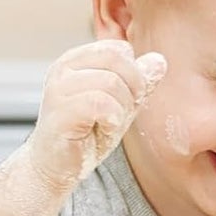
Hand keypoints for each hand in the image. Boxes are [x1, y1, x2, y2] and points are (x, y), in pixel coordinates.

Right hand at [24, 40, 166, 192]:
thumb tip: (159, 60)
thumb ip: (138, 82)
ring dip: (122, 109)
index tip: (127, 98)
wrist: (56, 166)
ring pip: (110, 82)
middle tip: (123, 112)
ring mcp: (57, 90)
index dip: (133, 73)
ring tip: (110, 123)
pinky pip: (100, 104)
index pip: (117, 49)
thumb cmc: (85, 134)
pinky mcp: (59, 114)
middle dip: (132, 87)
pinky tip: (105, 129)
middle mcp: (62, 69)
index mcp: (75, 60)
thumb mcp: (120, 104)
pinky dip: (113, 119)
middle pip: (116, 60)